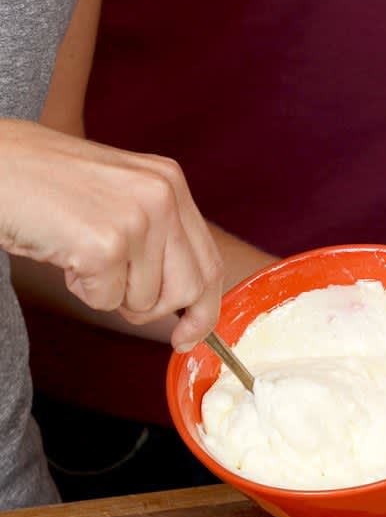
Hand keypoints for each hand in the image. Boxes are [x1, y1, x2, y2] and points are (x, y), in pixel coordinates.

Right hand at [0, 119, 222, 348]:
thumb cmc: (44, 185)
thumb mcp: (119, 194)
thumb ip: (157, 235)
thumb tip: (186, 298)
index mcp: (169, 181)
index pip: (209, 262)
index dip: (204, 309)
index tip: (189, 335)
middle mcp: (162, 196)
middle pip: (190, 290)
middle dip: (154, 310)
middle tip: (119, 298)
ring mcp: (135, 219)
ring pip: (144, 301)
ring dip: (108, 292)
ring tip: (79, 253)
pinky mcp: (104, 245)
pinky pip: (106, 301)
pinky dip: (82, 291)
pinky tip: (65, 253)